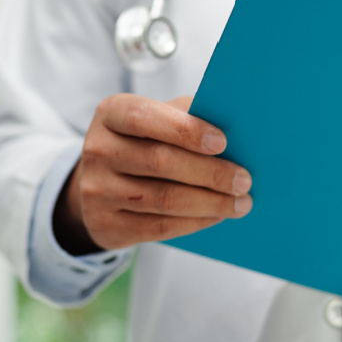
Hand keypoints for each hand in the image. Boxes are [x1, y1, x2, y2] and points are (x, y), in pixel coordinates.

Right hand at [55, 94, 251, 253]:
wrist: (100, 183)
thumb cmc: (144, 142)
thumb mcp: (159, 118)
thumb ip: (188, 116)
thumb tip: (234, 127)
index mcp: (112, 114)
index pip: (145, 118)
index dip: (185, 130)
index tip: (222, 142)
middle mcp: (98, 150)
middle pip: (160, 161)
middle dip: (210, 173)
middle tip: (243, 180)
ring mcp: (97, 190)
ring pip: (164, 199)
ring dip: (211, 203)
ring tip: (240, 202)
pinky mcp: (105, 224)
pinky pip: (159, 227)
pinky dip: (196, 222)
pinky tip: (217, 216)